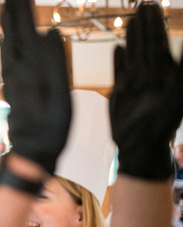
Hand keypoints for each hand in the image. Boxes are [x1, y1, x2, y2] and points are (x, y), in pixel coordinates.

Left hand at [1, 0, 70, 174]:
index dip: (21, 11)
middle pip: (12, 35)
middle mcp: (17, 71)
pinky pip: (6, 60)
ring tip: (5, 8)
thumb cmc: (50, 127)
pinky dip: (5, 46)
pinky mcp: (12, 89)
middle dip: (11, 13)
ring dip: (6, 26)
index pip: (24, 31)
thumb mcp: (60, 95)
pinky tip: (4, 40)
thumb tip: (49, 32)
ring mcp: (13, 80)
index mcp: (30, 68)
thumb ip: (55, 63)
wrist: (31, 153)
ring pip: (7, 46)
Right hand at [110, 2, 182, 179]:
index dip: (156, 24)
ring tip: (130, 21)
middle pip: (146, 44)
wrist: (140, 146)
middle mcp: (149, 75)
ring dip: (132, 38)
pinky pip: (118, 72)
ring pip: (132, 54)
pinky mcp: (120, 93)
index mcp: (163, 72)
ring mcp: (134, 83)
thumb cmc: (162, 121)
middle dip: (145, 26)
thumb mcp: (178, 88)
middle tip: (143, 6)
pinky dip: (118, 61)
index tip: (152, 6)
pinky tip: (117, 49)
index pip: (159, 42)